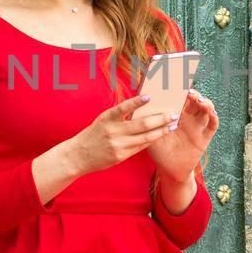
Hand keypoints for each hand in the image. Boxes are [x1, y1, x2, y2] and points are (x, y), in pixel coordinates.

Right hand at [61, 94, 175, 175]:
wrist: (79, 156)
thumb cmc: (94, 134)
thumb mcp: (103, 120)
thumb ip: (119, 115)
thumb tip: (141, 107)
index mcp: (106, 118)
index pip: (123, 108)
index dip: (136, 102)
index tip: (149, 97)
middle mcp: (113, 131)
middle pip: (141, 124)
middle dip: (160, 119)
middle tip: (172, 114)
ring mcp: (118, 145)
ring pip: (145, 137)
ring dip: (161, 131)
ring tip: (172, 125)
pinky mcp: (121, 156)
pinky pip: (140, 147)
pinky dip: (152, 140)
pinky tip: (161, 135)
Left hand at [147, 88, 218, 184]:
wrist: (168, 169)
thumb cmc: (159, 149)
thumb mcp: (151, 132)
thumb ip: (150, 119)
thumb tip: (144, 101)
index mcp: (176, 113)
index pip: (182, 97)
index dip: (182, 88)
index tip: (179, 81)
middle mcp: (189, 117)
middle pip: (196, 100)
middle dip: (194, 93)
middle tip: (188, 92)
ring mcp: (198, 126)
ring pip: (207, 109)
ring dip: (205, 102)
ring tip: (199, 100)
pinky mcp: (204, 137)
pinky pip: (213, 125)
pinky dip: (214, 117)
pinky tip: (211, 113)